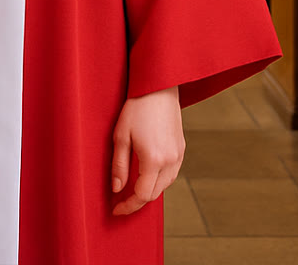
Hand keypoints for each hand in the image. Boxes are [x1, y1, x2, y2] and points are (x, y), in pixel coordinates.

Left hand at [111, 85, 184, 215]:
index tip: (116, 209)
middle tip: (121, 202)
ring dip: (149, 191)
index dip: (128, 206)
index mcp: (153, 160)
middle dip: (137, 201)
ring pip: (164, 185)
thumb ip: (119, 165)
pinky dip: (158, 180)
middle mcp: (170, 161)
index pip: (142, 195)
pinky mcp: (182, 149)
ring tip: (131, 189)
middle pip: (154, 194)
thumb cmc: (136, 108)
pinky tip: (147, 175)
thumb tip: (117, 189)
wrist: (158, 88)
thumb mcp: (120, 136)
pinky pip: (171, 173)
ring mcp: (178, 155)